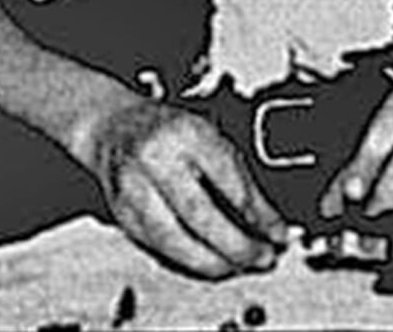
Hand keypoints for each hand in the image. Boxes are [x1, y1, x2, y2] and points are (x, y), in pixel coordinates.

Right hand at [77, 96, 287, 279]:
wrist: (114, 127)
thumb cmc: (171, 130)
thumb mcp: (211, 136)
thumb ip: (239, 177)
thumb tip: (269, 220)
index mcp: (188, 133)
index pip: (228, 180)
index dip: (258, 214)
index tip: (278, 233)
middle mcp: (157, 160)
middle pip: (199, 215)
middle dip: (236, 245)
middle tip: (262, 257)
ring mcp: (134, 189)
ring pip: (174, 240)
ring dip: (212, 261)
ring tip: (238, 266)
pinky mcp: (122, 215)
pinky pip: (158, 247)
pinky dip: (187, 260)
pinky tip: (208, 262)